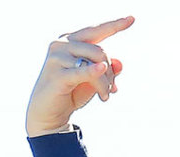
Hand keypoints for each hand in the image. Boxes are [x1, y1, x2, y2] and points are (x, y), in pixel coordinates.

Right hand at [26, 16, 133, 136]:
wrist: (48, 114)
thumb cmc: (70, 93)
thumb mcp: (92, 80)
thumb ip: (106, 70)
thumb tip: (119, 64)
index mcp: (70, 41)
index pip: (96, 31)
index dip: (115, 25)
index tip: (132, 18)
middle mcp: (62, 44)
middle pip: (99, 51)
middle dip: (110, 72)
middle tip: (112, 91)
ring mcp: (57, 58)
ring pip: (95, 64)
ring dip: (104, 83)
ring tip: (105, 97)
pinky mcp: (57, 75)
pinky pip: (83, 72)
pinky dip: (94, 73)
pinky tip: (102, 71)